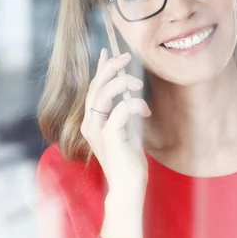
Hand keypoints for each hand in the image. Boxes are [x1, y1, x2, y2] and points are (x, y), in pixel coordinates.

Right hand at [81, 48, 150, 195]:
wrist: (128, 185)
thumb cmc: (129, 159)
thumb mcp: (127, 128)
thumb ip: (125, 111)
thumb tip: (130, 91)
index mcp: (93, 121)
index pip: (93, 89)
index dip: (100, 69)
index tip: (108, 52)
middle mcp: (90, 124)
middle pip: (95, 87)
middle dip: (111, 68)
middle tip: (126, 58)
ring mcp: (97, 131)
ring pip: (102, 94)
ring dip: (122, 83)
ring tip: (138, 84)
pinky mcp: (109, 138)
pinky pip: (120, 110)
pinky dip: (134, 105)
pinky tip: (146, 111)